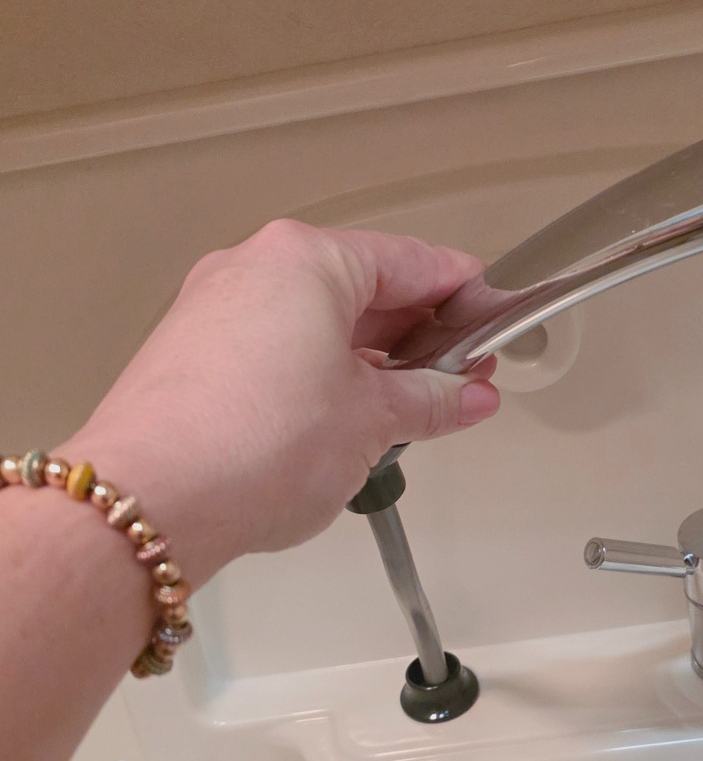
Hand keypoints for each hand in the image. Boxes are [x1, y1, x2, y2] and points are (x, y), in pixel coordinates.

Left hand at [60, 219, 499, 586]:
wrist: (149, 501)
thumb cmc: (255, 444)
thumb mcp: (371, 423)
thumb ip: (430, 401)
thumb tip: (470, 396)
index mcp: (306, 259)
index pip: (411, 261)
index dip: (464, 295)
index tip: (495, 323)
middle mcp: (253, 269)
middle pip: (360, 288)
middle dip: (416, 336)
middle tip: (462, 381)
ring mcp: (213, 311)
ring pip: (313, 322)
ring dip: (367, 362)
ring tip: (407, 413)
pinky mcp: (189, 357)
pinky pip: (273, 349)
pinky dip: (316, 376)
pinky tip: (342, 423)